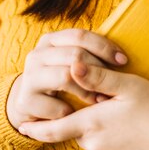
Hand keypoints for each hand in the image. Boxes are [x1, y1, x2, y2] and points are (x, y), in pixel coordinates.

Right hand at [6, 29, 127, 130]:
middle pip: (74, 55)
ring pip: (66, 77)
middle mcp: (37, 55)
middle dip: (99, 70)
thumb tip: (121, 58)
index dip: (104, 46)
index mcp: (50, 40)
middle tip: (113, 85)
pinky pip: (57, 106)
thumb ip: (89, 55)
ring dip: (88, 91)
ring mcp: (29, 77)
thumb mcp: (71, 63)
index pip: (80, 35)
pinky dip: (72, 111)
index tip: (123, 61)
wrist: (29, 104)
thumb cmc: (60, 80)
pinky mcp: (26, 101)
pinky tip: (77, 114)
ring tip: (99, 100)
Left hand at [18, 61, 148, 149]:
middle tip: (110, 108)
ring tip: (130, 120)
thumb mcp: (128, 87)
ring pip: (97, 143)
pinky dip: (117, 146)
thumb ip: (97, 78)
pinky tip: (136, 135)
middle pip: (81, 131)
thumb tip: (73, 65)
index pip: (56, 128)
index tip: (24, 127)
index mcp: (93, 123)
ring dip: (105, 132)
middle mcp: (95, 146)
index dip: (38, 128)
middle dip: (88, 120)